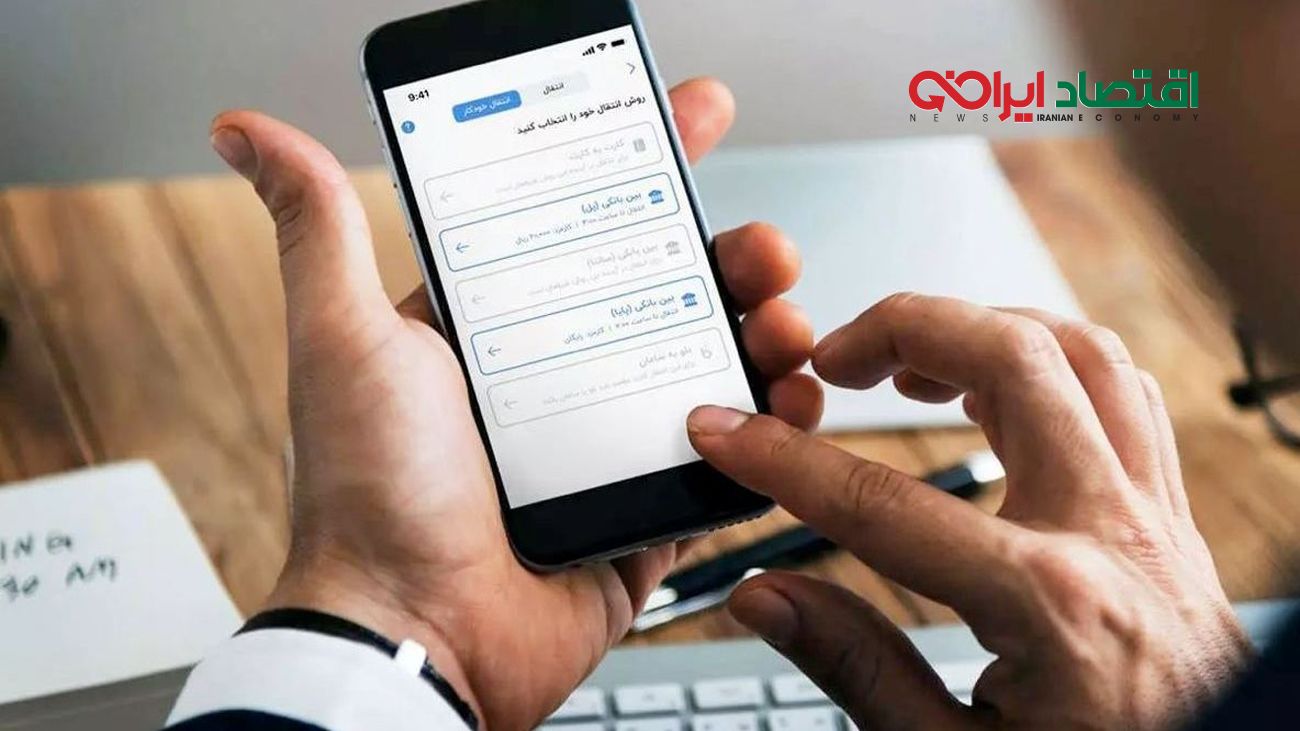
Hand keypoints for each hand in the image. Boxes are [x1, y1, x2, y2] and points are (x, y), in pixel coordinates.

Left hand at [208, 78, 821, 730]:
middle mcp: (553, 383)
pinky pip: (722, 462)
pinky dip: (767, 429)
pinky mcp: (641, 515)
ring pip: (705, 369)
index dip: (642, 172)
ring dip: (758, 333)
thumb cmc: (368, 495)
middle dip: (726, 257)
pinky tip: (789, 399)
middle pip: (663, 294)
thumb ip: (321, 232)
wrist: (413, 633)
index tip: (690, 123)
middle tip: (761, 248)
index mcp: (494, 333)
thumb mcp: (343, 340)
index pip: (582, 229)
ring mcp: (603, 449)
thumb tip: (255, 136)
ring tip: (782, 322)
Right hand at [687, 293, 1250, 730]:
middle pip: (1012, 358)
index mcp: (1050, 607)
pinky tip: (1000, 388)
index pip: (884, 502)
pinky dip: (1053, 362)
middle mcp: (1112, 534)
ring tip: (910, 361)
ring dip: (984, 329)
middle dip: (904, 329)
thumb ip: (855, 668)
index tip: (728, 432)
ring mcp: (1154, 515)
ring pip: (1083, 351)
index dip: (785, 460)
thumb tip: (764, 598)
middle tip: (833, 360)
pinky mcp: (1172, 517)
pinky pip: (1125, 391)